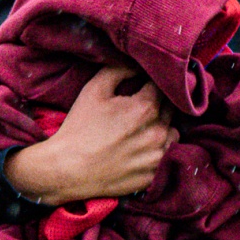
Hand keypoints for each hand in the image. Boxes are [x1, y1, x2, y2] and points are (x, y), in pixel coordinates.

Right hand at [5, 64, 177, 205]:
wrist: (67, 169)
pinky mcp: (154, 175)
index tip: (143, 85)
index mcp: (146, 108)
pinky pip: (167, 157)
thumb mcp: (94, 89)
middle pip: (171, 109)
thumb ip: (119, 69)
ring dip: (162, 128)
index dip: (153, 83)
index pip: (163, 86)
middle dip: (159, 104)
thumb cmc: (80, 127)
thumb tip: (138, 65)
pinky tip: (141, 149)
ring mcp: (157, 156)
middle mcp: (157, 132)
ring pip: (172, 133)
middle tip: (140, 108)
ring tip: (142, 130)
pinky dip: (159, 150)